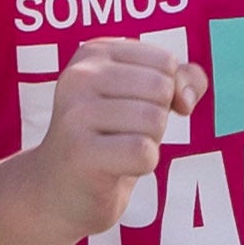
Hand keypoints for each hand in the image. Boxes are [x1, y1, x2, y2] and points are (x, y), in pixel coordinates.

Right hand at [2, 41, 193, 244]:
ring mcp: (76, 113)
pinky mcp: (80, 151)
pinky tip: (116, 167)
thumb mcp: (140, 98)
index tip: (135, 109)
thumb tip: (187, 98)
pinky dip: (142, 166)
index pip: (164, 62)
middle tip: (122, 134)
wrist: (57, 191)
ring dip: (148, 143)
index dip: (166, 92)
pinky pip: (144, 152)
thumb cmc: (107, 139)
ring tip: (116, 149)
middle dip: (156, 118)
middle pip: (161, 89)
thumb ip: (177, 81)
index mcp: (93, 53)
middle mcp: (79, 76)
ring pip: (154, 120)